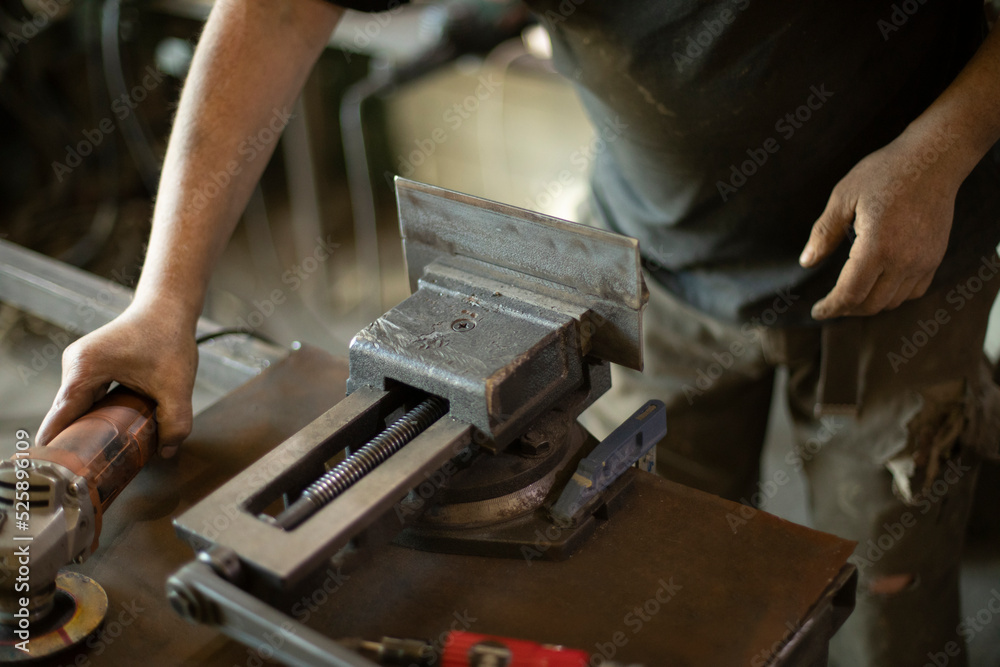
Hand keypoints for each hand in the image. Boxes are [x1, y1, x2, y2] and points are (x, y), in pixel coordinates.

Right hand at [36, 301, 198, 456]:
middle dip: (78, 442)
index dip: (58, 448)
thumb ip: (176, 422)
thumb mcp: (177, 385)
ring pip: (77, 408)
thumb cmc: (168, 337)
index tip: (59, 473)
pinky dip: (97, 415)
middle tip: (89, 471)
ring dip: (89, 428)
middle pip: (67, 416)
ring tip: (99, 456)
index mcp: (84, 369)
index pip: (59, 419)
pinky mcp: (90, 366)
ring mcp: (79, 365)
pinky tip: (110, 432)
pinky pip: (86, 398)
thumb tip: (167, 451)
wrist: (168, 307)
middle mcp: (74, 366)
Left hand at [799, 132, 961, 318]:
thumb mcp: (844, 197)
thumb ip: (824, 233)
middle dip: (847, 309)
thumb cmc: (884, 173)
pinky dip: (894, 296)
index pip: (850, 294)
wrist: (934, 159)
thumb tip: (806, 262)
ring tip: (851, 296)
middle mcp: (903, 260)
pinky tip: (879, 285)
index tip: (817, 312)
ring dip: (869, 304)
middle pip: (871, 304)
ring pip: (893, 301)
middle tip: (830, 304)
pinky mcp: (935, 257)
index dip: (831, 307)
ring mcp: (923, 261)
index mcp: (876, 247)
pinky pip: (914, 291)